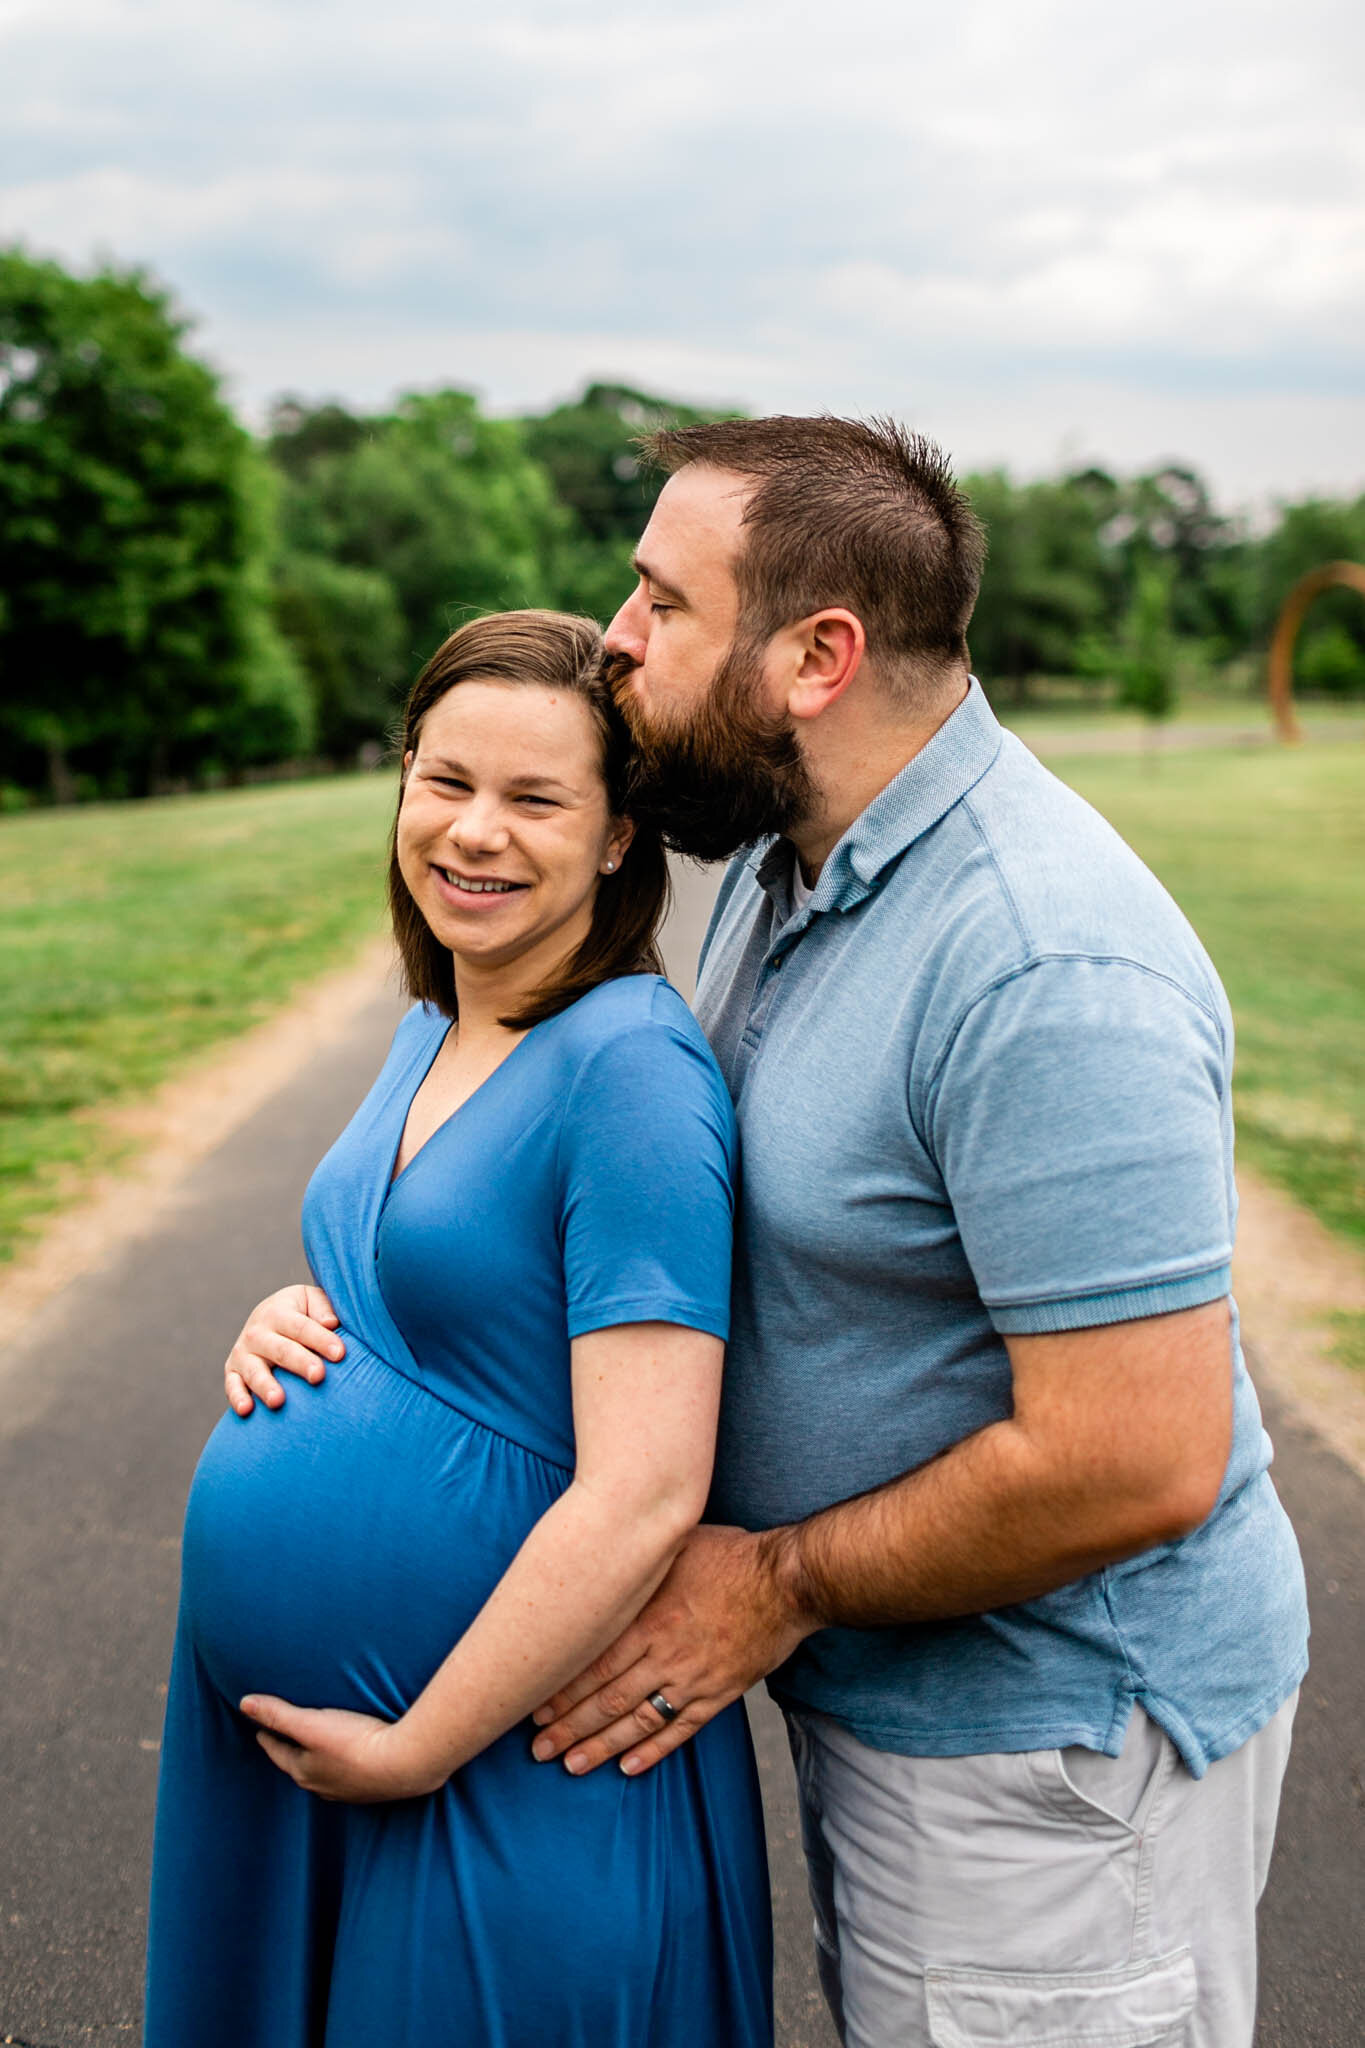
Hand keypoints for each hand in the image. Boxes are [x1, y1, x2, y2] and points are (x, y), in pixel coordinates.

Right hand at [225, 1284, 344, 1415]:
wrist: (268, 1319)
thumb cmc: (300, 1313)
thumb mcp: (311, 1301)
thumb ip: (322, 1308)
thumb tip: (331, 1323)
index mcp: (278, 1312)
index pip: (301, 1327)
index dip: (321, 1339)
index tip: (340, 1353)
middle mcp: (256, 1333)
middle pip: (281, 1350)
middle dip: (300, 1362)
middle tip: (318, 1375)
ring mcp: (243, 1354)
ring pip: (255, 1371)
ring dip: (266, 1386)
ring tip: (278, 1401)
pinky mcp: (232, 1372)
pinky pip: (232, 1386)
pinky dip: (237, 1398)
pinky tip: (247, 1410)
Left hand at [240, 1695, 441, 1802]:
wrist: (406, 1764)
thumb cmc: (355, 1743)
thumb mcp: (311, 1724)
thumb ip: (278, 1713)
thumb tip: (244, 1703)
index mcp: (304, 1770)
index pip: (278, 1751)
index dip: (268, 1737)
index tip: (259, 1728)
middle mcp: (322, 1785)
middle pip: (299, 1764)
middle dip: (290, 1750)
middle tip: (284, 1735)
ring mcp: (348, 1789)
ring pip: (324, 1772)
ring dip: (317, 1758)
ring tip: (317, 1744)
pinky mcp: (372, 1786)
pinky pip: (348, 1774)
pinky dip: (342, 1763)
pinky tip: (351, 1756)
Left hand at [529, 1523, 816, 1777]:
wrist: (786, 1581)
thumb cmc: (729, 1555)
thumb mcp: (675, 1546)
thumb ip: (637, 1561)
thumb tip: (597, 1552)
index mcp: (649, 1617)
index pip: (594, 1664)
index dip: (561, 1690)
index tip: (532, 1708)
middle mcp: (665, 1653)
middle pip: (608, 1699)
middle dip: (569, 1727)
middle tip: (538, 1749)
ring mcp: (693, 1678)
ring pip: (639, 1721)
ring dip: (601, 1746)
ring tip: (571, 1766)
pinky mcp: (719, 1693)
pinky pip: (681, 1729)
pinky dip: (654, 1751)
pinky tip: (628, 1767)